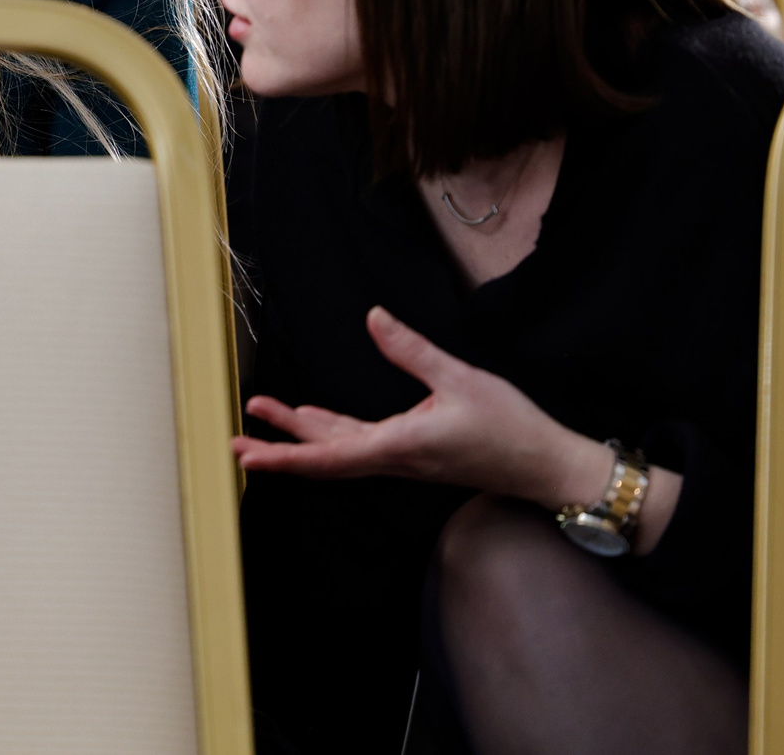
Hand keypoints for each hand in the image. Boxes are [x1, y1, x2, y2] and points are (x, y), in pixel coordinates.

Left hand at [235, 307, 612, 510]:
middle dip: (280, 449)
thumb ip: (411, 350)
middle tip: (237, 442)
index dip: (285, 455)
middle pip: (324, 458)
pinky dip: (332, 434)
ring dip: (302, 437)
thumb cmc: (510, 428)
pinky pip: (362, 446)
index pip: (329, 456)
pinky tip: (316, 421)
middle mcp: (394, 458)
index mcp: (400, 446)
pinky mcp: (414, 453)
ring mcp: (403, 459)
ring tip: (266, 418)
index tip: (250, 455)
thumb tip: (373, 318)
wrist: (546, 466)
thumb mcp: (460, 379)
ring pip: (341, 451)